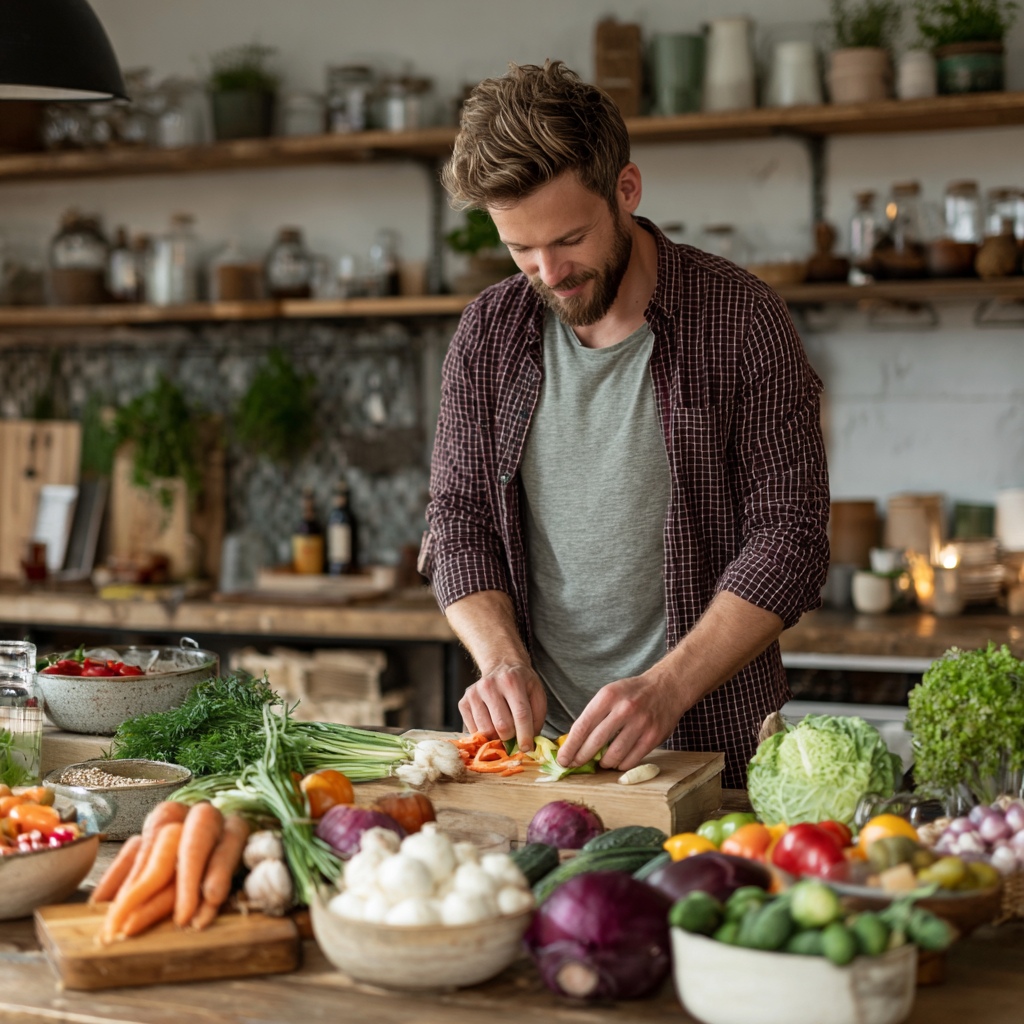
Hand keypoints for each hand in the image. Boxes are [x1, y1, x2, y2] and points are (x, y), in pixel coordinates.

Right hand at [459, 662, 546, 751]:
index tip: (527, 749)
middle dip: (511, 738)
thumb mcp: (536, 694)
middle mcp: (490, 685)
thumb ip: (536, 719)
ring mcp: (474, 693)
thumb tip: (528, 746)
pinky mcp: (463, 702)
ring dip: (497, 738)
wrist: (501, 666)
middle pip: (502, 726)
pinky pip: (473, 730)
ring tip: (503, 731)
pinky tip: (491, 725)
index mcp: (512, 680)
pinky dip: (484, 735)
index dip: (525, 736)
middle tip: (515, 738)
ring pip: (486, 731)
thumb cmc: (521, 684)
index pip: (521, 715)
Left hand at [557, 671, 683, 772]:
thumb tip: (574, 742)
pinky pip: (632, 759)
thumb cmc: (632, 692)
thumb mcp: (610, 694)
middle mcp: (624, 709)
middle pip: (596, 742)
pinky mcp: (654, 736)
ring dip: (604, 763)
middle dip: (581, 757)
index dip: (570, 746)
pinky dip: (621, 765)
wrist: (667, 686)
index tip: (562, 759)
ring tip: (601, 763)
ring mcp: (640, 723)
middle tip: (573, 765)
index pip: (582, 726)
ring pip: (614, 754)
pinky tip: (617, 762)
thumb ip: (594, 715)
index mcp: (608, 696)